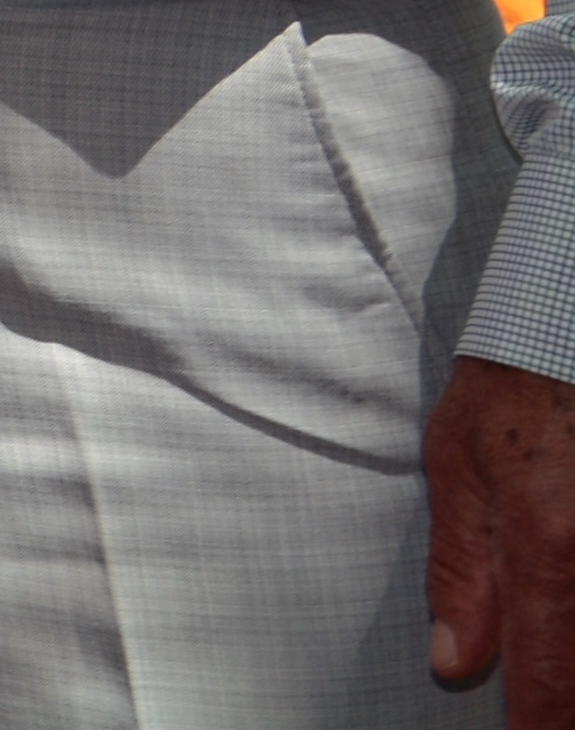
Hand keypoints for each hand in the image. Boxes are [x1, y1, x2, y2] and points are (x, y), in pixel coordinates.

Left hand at [428, 353, 574, 705]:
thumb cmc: (508, 392)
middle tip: (545, 715)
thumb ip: (461, 572)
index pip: (552, 673)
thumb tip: (456, 662)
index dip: (544, 727)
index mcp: (547, 544)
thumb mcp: (455, 470)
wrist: (566, 328)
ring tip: (560, 689)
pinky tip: (574, 637)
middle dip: (572, 703)